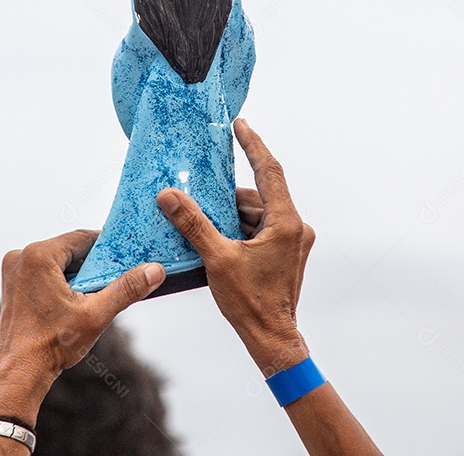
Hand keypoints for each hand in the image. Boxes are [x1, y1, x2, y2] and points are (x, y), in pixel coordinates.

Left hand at [0, 229, 165, 424]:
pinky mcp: (12, 283)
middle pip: (69, 248)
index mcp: (38, 255)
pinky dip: (61, 279)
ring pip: (57, 260)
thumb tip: (155, 270)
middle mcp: (21, 256)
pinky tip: (75, 299)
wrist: (20, 373)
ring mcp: (13, 269)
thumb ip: (127, 289)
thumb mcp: (96, 314)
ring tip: (94, 293)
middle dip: (92, 263)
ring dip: (77, 273)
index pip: (82, 238)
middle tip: (113, 279)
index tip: (125, 257)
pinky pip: (43, 271)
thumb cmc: (52, 344)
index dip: (106, 247)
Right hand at [157, 119, 314, 375]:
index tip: (240, 124)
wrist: (273, 339)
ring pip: (258, 213)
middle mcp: (295, 227)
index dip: (253, 144)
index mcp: (285, 222)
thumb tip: (168, 196)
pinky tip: (216, 236)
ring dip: (231, 213)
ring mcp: (293, 241)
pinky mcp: (287, 253)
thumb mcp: (217, 259)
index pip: (269, 170)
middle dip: (228, 194)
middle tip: (201, 187)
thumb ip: (193, 223)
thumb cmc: (250, 302)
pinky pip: (261, 228)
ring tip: (203, 218)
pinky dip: (239, 227)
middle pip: (259, 195)